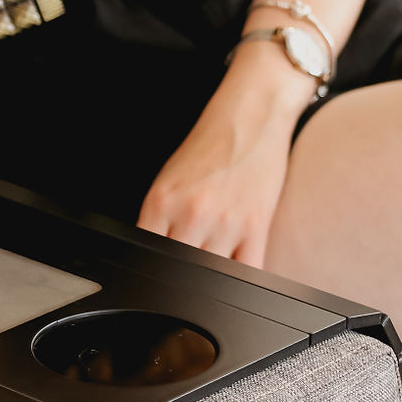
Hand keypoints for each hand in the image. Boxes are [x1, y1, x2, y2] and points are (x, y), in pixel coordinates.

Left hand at [136, 67, 301, 267]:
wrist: (249, 116)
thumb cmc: (208, 147)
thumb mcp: (166, 181)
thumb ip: (157, 220)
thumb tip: (152, 255)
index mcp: (160, 203)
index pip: (145, 256)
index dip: (148, 273)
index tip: (153, 283)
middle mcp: (190, 215)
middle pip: (176, 271)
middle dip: (178, 281)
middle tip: (183, 286)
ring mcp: (224, 223)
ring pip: (210, 277)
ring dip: (209, 282)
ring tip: (209, 279)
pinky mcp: (256, 226)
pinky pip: (248, 272)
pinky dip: (241, 283)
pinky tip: (237, 284)